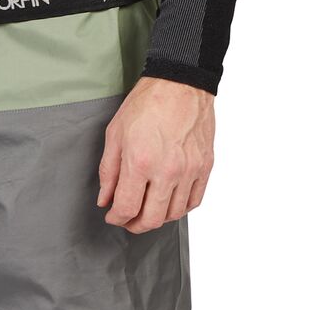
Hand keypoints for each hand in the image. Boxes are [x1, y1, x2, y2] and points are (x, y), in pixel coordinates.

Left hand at [97, 76, 214, 231]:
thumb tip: (105, 199)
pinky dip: (180, 208)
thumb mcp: (115, 134)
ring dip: (158, 218)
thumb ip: (109, 172)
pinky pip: (194, 201)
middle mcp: (167, 170)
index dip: (116, 218)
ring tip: (148, 210)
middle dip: (135, 225)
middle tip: (128, 220)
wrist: (180, 85)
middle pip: (152, 219)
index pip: (127, 208)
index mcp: (140, 162)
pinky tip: (169, 202)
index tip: (112, 215)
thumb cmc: (147, 104)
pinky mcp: (205, 166)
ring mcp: (189, 170)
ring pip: (174, 214)